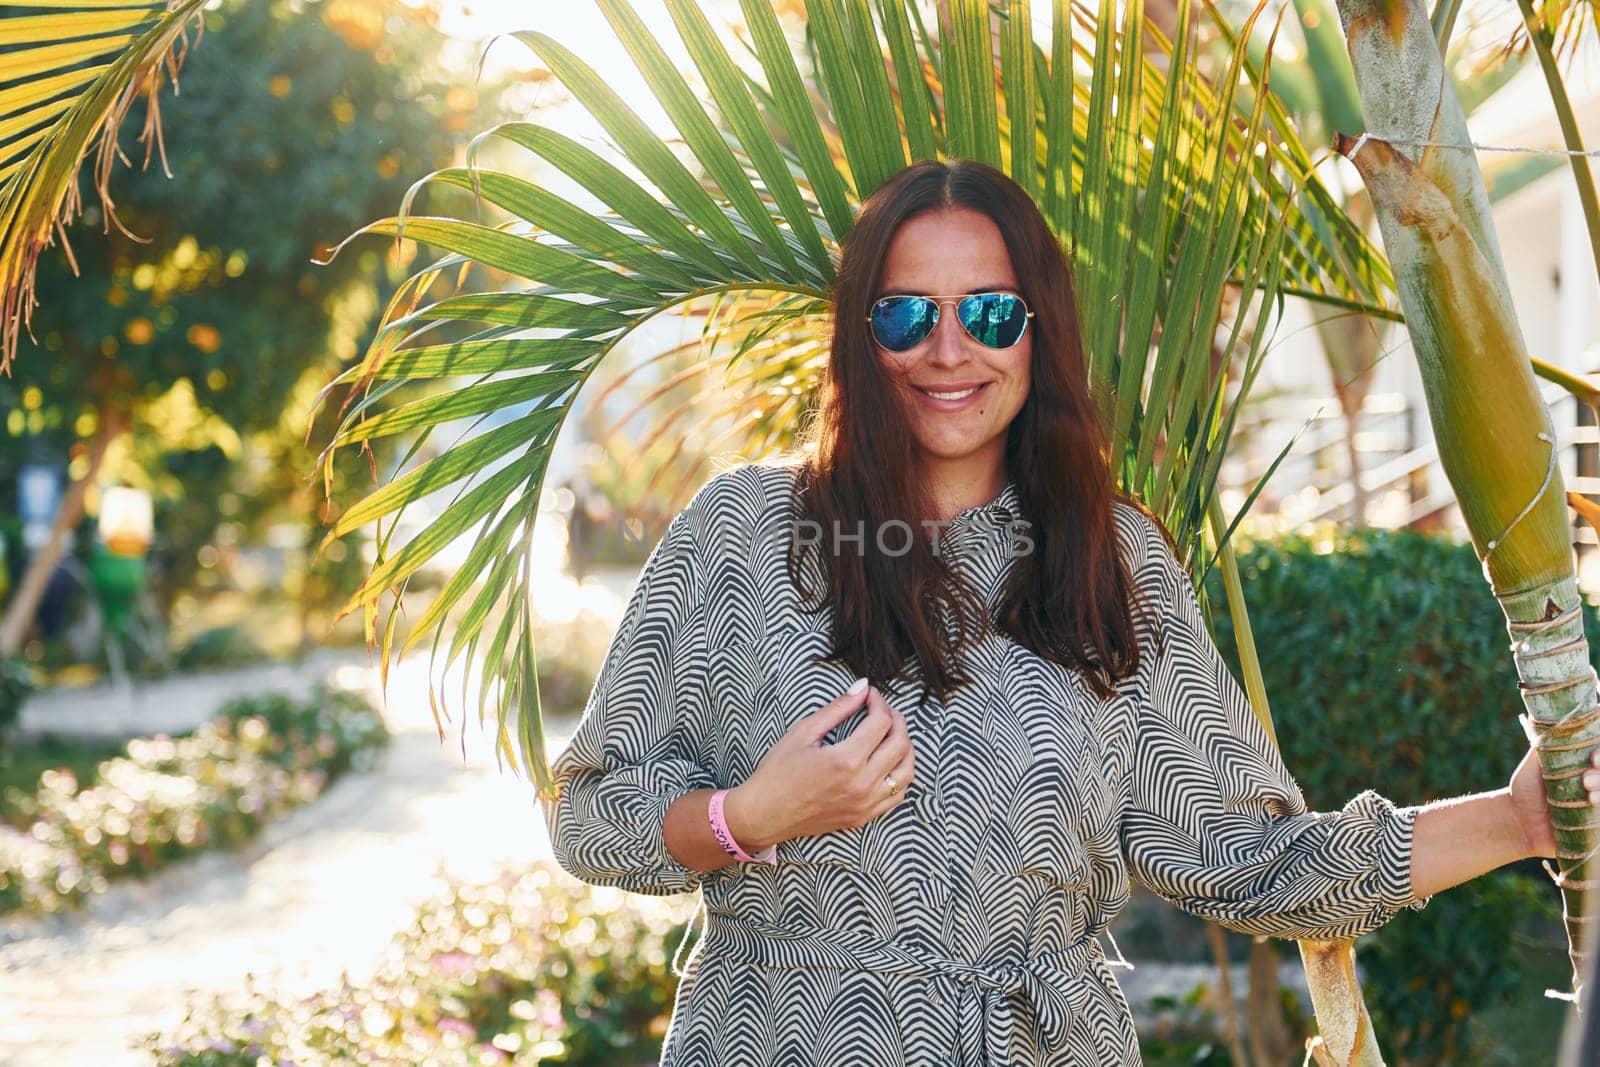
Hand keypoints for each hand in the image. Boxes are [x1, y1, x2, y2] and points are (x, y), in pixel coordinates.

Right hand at [725, 679, 915, 849]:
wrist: (765, 814)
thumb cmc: (778, 772)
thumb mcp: (803, 732)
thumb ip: (837, 708)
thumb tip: (863, 687)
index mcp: (846, 760)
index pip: (881, 722)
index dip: (879, 702)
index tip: (870, 696)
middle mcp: (862, 784)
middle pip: (900, 744)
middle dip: (897, 720)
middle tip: (883, 710)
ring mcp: (865, 804)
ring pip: (907, 771)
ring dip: (905, 748)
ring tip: (892, 734)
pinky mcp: (864, 817)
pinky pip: (898, 795)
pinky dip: (900, 775)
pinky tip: (888, 762)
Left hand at [1507, 743, 1599, 858]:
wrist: (1517, 822)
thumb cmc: (1526, 791)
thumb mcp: (1533, 765)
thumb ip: (1545, 745)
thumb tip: (1552, 721)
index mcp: (1584, 767)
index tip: (1593, 758)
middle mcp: (1595, 783)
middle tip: (1586, 778)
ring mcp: (1596, 803)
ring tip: (1587, 789)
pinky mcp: (1596, 824)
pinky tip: (1593, 802)